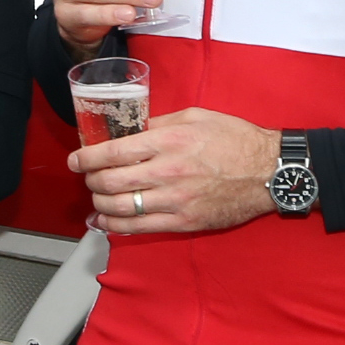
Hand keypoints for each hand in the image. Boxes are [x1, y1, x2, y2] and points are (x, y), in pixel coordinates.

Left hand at [65, 107, 274, 234]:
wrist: (268, 171)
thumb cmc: (236, 139)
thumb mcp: (196, 116)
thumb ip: (159, 123)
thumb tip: (131, 130)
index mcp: (169, 142)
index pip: (113, 152)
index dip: (86, 158)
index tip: (76, 159)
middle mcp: (168, 172)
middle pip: (110, 182)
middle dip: (90, 180)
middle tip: (87, 176)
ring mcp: (175, 201)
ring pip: (120, 208)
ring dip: (98, 204)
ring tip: (96, 197)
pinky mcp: (183, 222)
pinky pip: (139, 228)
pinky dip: (115, 226)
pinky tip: (105, 221)